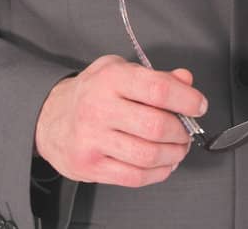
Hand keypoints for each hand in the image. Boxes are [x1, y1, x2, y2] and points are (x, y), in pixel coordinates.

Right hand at [33, 55, 207, 187]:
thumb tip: (185, 80)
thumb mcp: (119, 70)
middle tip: (187, 131)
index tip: (198, 105)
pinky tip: (163, 164)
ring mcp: (93, 140)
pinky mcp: (90, 166)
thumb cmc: (91, 92)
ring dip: (173, 154)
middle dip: (182, 132)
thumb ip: (155, 75)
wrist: (48, 117)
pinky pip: (134, 177)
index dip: (186, 99)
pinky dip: (158, 173)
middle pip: (156, 126)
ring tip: (177, 148)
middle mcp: (99, 109)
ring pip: (148, 155)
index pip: (158, 89)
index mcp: (111, 79)